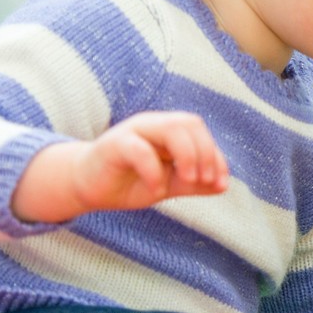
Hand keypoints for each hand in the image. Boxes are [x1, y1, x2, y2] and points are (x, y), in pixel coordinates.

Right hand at [12, 112, 228, 222]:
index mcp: (168, 130)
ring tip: (188, 180)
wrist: (88, 190)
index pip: (200, 132)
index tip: (220, 184)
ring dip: (188, 155)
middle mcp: (152, 125)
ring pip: (170, 127)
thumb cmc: (129, 183)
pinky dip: (154, 170)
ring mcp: (132, 131)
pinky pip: (139, 150)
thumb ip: (193, 183)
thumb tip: (224, 186)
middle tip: (203, 181)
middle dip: (205, 153)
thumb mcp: (167, 184)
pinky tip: (156, 190)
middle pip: (189, 122)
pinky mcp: (113, 144)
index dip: (216, 156)